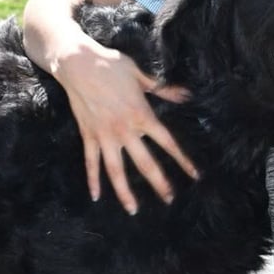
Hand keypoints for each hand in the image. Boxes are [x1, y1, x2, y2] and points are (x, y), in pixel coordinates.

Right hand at [55, 44, 196, 213]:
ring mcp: (105, 135)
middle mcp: (125, 131)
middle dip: (159, 183)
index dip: (182, 160)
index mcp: (142, 115)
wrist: (79, 64)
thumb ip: (163, 90)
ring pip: (116, 171)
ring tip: (133, 210)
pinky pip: (91, 162)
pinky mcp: (88, 135)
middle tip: (169, 199)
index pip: (167, 143)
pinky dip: (93, 179)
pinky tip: (96, 196)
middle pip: (145, 164)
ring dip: (125, 192)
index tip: (194, 175)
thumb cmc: (111, 65)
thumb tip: (184, 95)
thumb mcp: (141, 76)